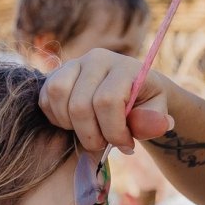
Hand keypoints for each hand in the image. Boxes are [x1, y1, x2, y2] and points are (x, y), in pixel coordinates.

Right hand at [39, 49, 175, 153]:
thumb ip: (156, 120)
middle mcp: (96, 59)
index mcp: (124, 67)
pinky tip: (76, 124)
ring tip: (90, 133)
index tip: (125, 145)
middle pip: (80, 105)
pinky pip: (46, 98)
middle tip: (105, 144)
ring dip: (71, 126)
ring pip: (57, 96)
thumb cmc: (146, 104)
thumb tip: (159, 123)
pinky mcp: (57, 74)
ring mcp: (74, 64)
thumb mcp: (158, 112)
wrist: (133, 90)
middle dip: (92, 135)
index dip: (113, 131)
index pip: (107, 101)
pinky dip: (57, 118)